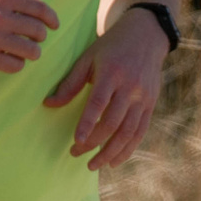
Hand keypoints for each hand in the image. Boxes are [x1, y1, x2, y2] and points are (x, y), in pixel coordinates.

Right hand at [0, 0, 58, 71]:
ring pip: (31, 51)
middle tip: (34, 38)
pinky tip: (10, 59)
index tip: (54, 25)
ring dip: (32, 52)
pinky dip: (17, 64)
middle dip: (40, 36)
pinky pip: (15, 65)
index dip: (52, 18)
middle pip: (38, 31)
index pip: (40, 8)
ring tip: (24, 50)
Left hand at [44, 6, 166, 170]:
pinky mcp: (151, 104)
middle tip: (75, 154)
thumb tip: (49, 104)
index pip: (99, 103)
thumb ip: (70, 83)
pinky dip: (128, 149)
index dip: (87, 124)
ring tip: (94, 165)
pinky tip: (114, 161)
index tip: (76, 142)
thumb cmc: (111, 47)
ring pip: (128, 132)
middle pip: (113, 122)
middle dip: (94, 143)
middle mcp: (131, 87)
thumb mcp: (88, 58)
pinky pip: (140, 132)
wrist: (146, 36)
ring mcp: (143, 97)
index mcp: (112, 73)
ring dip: (110, 152)